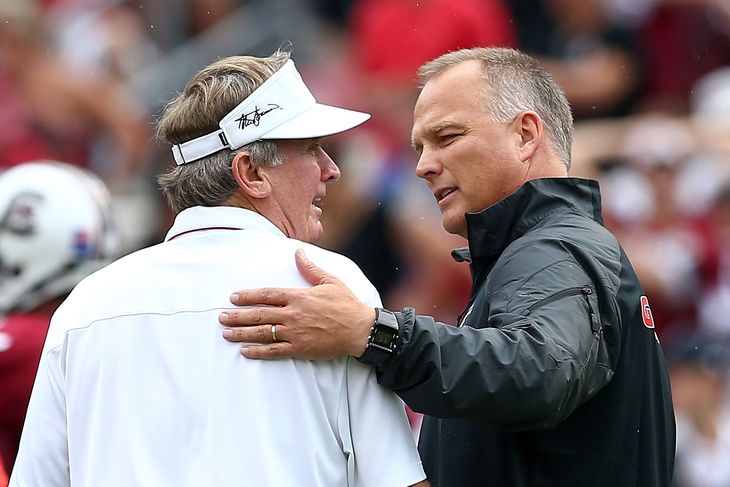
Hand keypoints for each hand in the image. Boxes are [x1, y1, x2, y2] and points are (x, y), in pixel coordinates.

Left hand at [220, 249, 375, 359]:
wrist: (359, 329)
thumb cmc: (346, 304)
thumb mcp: (330, 281)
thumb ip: (310, 268)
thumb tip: (298, 253)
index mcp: (299, 296)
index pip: (267, 294)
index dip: (248, 296)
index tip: (233, 297)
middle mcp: (293, 314)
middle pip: (259, 314)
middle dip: (237, 316)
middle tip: (221, 317)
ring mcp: (295, 333)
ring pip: (262, 332)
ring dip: (242, 333)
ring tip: (226, 333)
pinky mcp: (299, 348)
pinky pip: (274, 351)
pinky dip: (258, 352)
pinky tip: (245, 351)